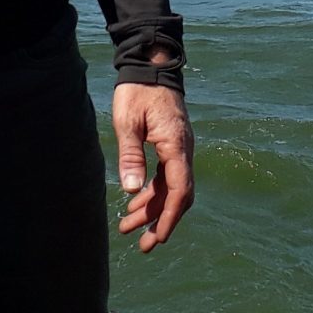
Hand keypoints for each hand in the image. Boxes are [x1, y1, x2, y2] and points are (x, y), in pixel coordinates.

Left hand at [112, 82, 193, 253]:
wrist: (151, 66)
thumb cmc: (137, 91)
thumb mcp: (128, 122)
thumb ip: (131, 155)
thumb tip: (133, 191)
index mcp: (177, 146)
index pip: (180, 190)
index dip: (169, 216)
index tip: (158, 237)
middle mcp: (184, 150)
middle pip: (178, 195)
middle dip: (161, 221)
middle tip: (143, 246)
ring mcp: (179, 149)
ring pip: (171, 188)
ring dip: (152, 209)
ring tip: (128, 228)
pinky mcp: (171, 146)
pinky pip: (166, 176)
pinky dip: (152, 193)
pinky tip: (134, 203)